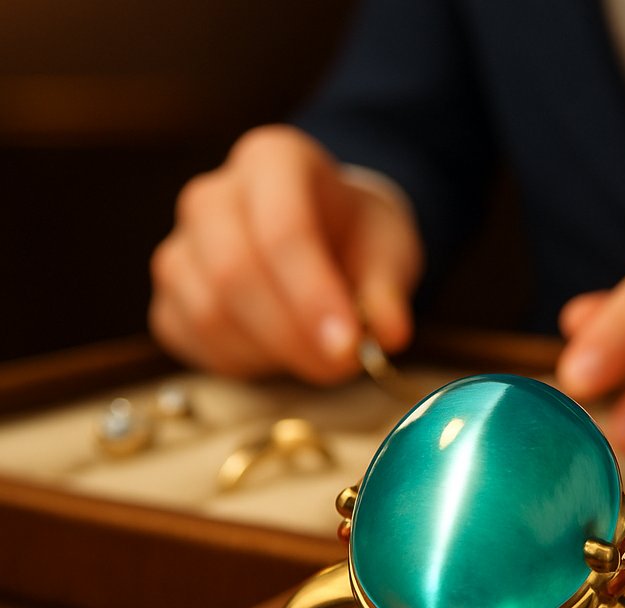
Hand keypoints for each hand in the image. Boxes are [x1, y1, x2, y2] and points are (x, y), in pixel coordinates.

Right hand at [150, 125, 422, 382]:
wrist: (325, 238)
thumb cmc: (355, 238)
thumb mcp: (389, 250)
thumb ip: (388, 291)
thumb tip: (390, 333)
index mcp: (273, 161)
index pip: (282, 229)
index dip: (313, 295)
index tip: (347, 345)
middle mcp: (213, 196)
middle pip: (233, 272)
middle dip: (292, 334)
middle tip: (340, 365)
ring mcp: (182, 245)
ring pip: (209, 312)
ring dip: (270, 352)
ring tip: (317, 356)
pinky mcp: (170, 296)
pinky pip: (192, 337)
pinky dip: (239, 362)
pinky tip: (279, 355)